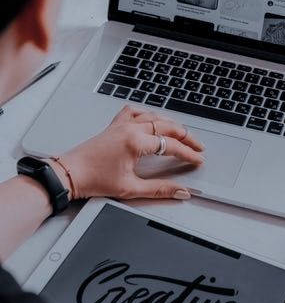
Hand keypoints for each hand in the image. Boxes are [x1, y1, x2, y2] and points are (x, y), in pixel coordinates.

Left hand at [52, 106, 203, 200]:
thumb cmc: (93, 179)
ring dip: (170, 124)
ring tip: (181, 133)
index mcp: (136, 142)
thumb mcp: (130, 188)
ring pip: (153, 116)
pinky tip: (151, 119)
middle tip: (197, 146)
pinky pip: (134, 112)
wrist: (70, 174)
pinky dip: (146, 113)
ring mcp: (121, 125)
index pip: (171, 146)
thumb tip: (179, 191)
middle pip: (167, 127)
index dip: (188, 153)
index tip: (197, 159)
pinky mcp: (113, 127)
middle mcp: (130, 129)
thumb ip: (159, 189)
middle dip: (186, 137)